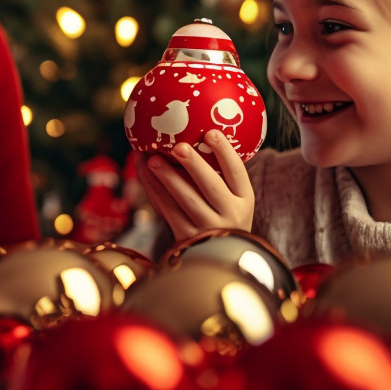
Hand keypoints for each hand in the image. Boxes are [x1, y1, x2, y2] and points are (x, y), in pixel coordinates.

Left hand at [135, 130, 254, 242]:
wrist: (217, 258)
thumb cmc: (221, 215)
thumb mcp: (232, 199)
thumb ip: (220, 174)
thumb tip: (199, 131)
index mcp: (244, 200)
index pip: (237, 172)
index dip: (225, 152)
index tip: (211, 132)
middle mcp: (230, 215)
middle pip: (211, 187)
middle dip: (194, 165)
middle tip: (178, 146)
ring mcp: (208, 229)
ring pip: (185, 200)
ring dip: (167, 177)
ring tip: (152, 159)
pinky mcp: (187, 238)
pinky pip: (167, 210)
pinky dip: (154, 190)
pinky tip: (146, 174)